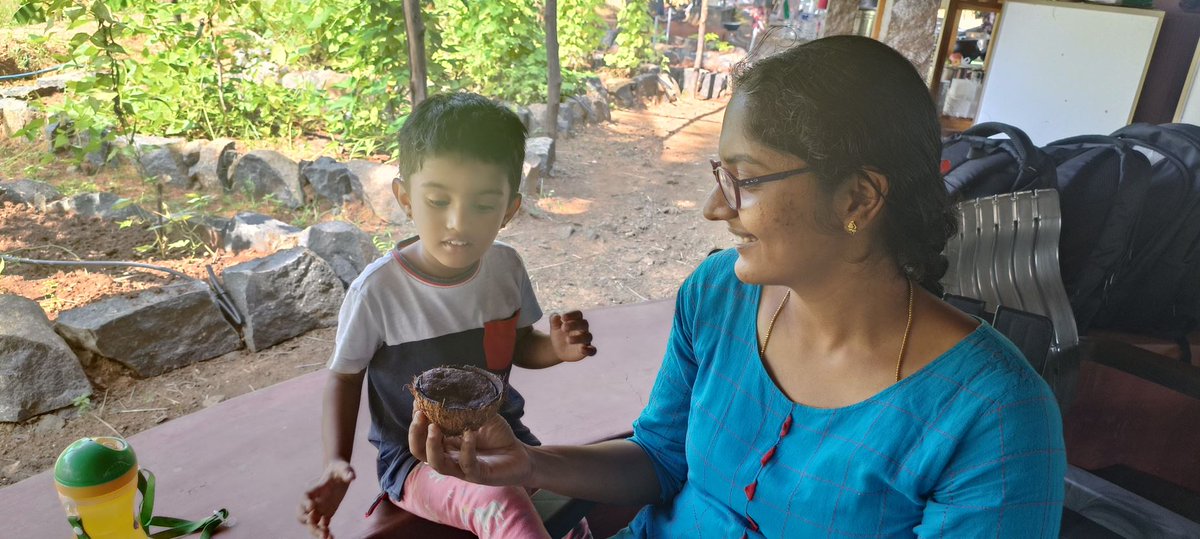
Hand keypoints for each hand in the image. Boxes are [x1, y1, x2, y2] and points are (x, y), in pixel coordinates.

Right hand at [298, 460, 355, 538]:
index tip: (312, 507)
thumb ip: (347, 472)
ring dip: (316, 531)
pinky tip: (332, 538)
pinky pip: (322, 526)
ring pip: (312, 523)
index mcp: (315, 488)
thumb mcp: (344, 468)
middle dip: (308, 522)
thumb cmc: (340, 469)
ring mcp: (319, 508)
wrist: (339, 473)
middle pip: (303, 514)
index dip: (305, 503)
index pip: (305, 496)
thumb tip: (352, 477)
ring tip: (326, 537)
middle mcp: (314, 500)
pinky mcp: (326, 514)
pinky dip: (325, 533)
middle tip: (318, 526)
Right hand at [409, 410, 533, 486]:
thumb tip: (454, 385)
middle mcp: (448, 456)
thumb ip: (466, 405)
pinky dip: (466, 448)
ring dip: (432, 445)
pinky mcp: (478, 475)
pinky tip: (470, 433)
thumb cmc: (497, 436)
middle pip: (420, 452)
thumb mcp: (480, 416)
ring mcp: (461, 468)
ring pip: (437, 463)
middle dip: (416, 434)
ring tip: (435, 427)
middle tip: (420, 415)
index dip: (416, 421)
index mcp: (445, 443)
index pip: (421, 436)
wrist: (520, 454)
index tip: (417, 402)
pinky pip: (467, 464)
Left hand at [550, 310, 596, 360]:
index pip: (578, 314)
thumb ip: (554, 321)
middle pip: (584, 324)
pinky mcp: (587, 351)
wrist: (557, 350)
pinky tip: (582, 350)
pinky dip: (588, 350)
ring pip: (587, 337)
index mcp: (576, 320)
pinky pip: (592, 350)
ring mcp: (586, 340)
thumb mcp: (554, 327)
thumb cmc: (558, 335)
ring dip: (578, 338)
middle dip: (574, 325)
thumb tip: (556, 316)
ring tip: (567, 340)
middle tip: (563, 328)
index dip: (572, 315)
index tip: (562, 318)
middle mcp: (583, 329)